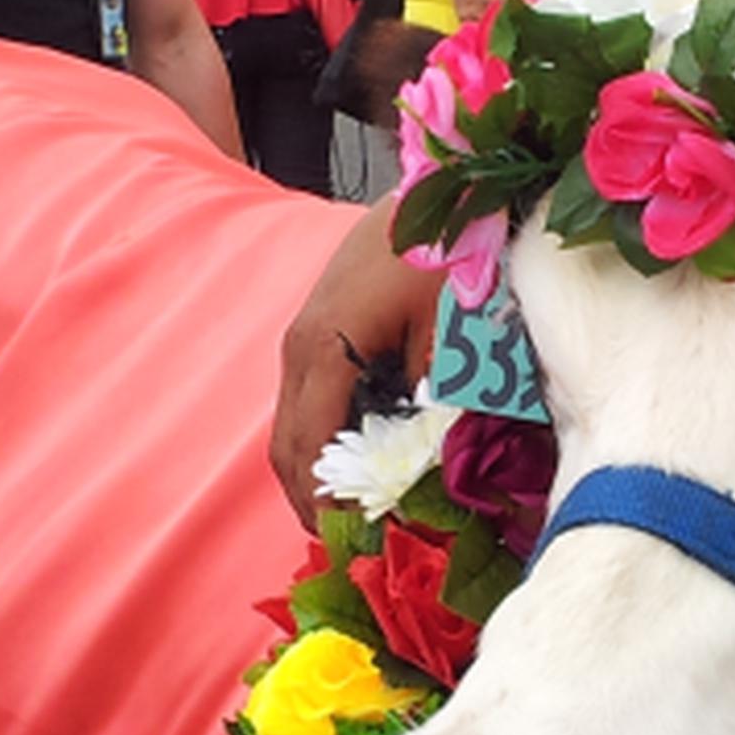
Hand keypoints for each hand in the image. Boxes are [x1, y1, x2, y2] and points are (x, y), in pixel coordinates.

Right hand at [271, 199, 448, 526]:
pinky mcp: (318, 329)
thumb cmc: (446, 253)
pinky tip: (360, 461)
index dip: (325, 505)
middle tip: (351, 547)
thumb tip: (425, 467)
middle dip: (311, 501)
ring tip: (353, 515)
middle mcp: (299, 348)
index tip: (354, 546)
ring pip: (290, 426)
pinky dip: (323, 439)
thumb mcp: (448, 332)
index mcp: (323, 349)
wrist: (437, 188)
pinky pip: (307, 401)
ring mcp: (302, 337)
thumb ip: (429, 400)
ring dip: (314, 473)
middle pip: (285, 447)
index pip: (308, 449)